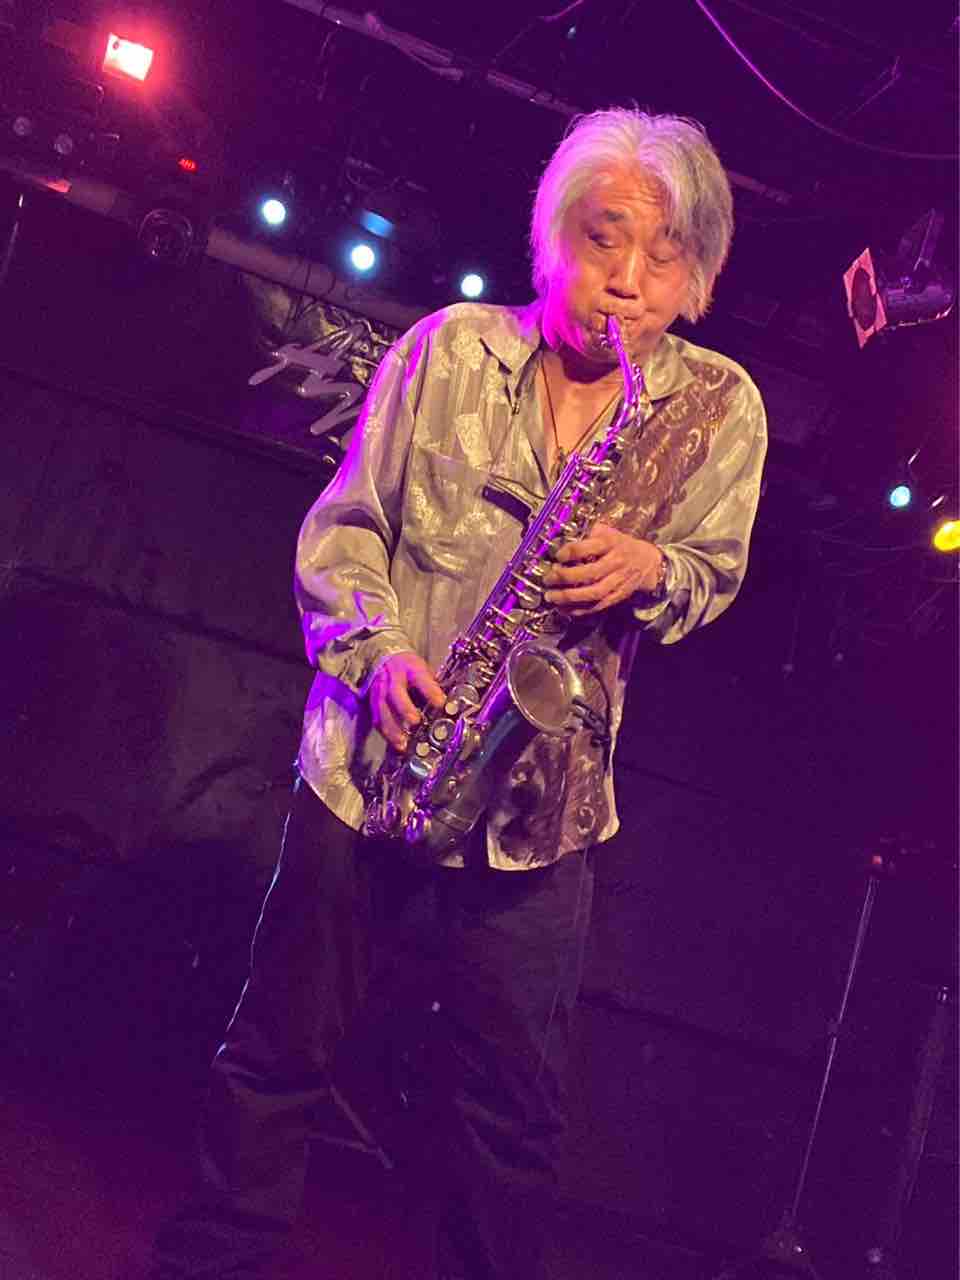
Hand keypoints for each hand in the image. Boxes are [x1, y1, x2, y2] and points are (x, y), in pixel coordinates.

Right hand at [369, 652, 444, 750]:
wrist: (386, 660)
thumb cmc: (408, 668)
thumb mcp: (423, 670)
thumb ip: (433, 687)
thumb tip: (450, 705)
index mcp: (409, 667)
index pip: (420, 677)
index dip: (430, 690)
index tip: (440, 702)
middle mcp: (392, 678)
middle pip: (395, 692)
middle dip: (405, 708)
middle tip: (415, 722)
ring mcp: (380, 690)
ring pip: (382, 709)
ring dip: (392, 728)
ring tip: (402, 743)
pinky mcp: (373, 701)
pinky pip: (377, 718)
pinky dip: (385, 733)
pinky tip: (395, 743)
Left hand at [544, 522, 662, 616]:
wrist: (649, 562)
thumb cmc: (622, 545)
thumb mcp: (609, 532)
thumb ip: (589, 534)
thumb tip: (565, 539)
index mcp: (611, 544)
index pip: (588, 548)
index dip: (570, 552)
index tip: (558, 556)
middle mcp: (615, 563)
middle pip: (590, 573)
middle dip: (566, 577)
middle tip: (548, 579)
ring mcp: (618, 581)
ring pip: (594, 592)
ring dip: (570, 597)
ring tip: (552, 597)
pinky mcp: (618, 596)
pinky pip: (598, 605)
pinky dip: (580, 609)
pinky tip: (564, 609)